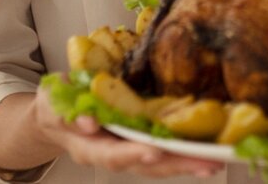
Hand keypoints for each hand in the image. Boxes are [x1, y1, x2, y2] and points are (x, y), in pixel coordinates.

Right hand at [29, 89, 221, 177]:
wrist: (56, 115)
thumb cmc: (55, 104)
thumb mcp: (52, 102)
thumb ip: (67, 112)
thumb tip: (89, 121)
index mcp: (88, 146)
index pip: (112, 154)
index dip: (132, 154)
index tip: (153, 151)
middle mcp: (111, 154)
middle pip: (144, 165)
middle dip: (175, 164)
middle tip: (204, 163)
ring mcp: (127, 151)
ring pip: (158, 163)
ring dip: (187, 163)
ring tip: (215, 161)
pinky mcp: (139, 143)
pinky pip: (163, 153)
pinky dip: (185, 154)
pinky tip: (208, 153)